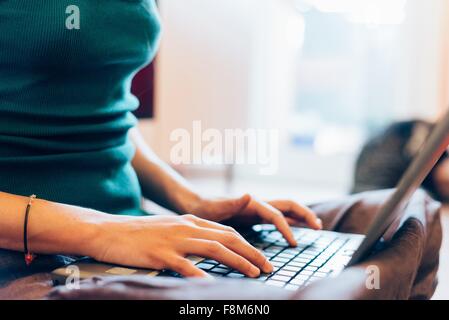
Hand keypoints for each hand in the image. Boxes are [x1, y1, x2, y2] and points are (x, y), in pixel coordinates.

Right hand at [92, 214, 272, 277]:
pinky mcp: (161, 254)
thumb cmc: (139, 233)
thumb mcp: (170, 227)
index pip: (227, 232)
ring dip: (238, 261)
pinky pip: (187, 266)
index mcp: (190, 221)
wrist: (109, 231)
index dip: (247, 245)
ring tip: (254, 273)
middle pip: (227, 238)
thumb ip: (190, 233)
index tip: (261, 258)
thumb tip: (209, 244)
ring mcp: (174, 240)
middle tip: (267, 266)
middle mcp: (187, 227)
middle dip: (251, 252)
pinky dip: (203, 276)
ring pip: (214, 249)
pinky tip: (214, 286)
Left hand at [187, 195, 322, 246]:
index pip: (276, 215)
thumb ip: (232, 201)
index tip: (294, 243)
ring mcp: (257, 209)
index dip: (286, 228)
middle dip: (304, 214)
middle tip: (318, 227)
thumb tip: (248, 195)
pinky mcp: (254, 216)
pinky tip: (295, 230)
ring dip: (300, 217)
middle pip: (288, 205)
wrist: (196, 204)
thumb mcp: (216, 206)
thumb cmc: (205, 207)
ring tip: (315, 226)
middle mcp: (258, 203)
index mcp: (252, 202)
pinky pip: (277, 219)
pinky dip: (289, 223)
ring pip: (285, 211)